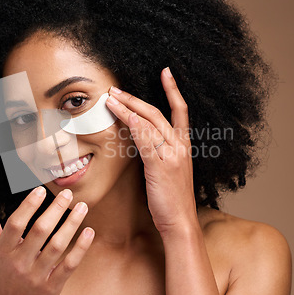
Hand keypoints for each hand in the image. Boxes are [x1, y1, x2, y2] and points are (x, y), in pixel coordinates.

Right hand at [0, 187, 94, 294]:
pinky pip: (69, 264)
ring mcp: (37, 275)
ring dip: (72, 223)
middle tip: (68, 193)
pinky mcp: (53, 286)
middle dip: (55, 209)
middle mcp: (20, 263)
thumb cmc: (5, 272)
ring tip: (82, 206)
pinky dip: (81, 247)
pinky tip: (89, 231)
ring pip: (57, 245)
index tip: (41, 190)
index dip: (28, 205)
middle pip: (40, 231)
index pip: (16, 224)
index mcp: (4, 251)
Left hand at [105, 67, 196, 234]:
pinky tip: (121, 116)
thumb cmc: (171, 199)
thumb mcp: (168, 171)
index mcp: (183, 147)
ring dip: (127, 108)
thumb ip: (158, 153)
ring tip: (110, 99)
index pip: (180, 111)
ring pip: (149, 122)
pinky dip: (132, 125)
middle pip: (157, 113)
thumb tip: (141, 140)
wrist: (180, 222)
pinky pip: (146, 140)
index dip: (173, 90)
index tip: (166, 72)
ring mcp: (172, 155)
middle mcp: (180, 147)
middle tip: (116, 89)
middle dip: (134, 99)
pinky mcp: (161, 166)